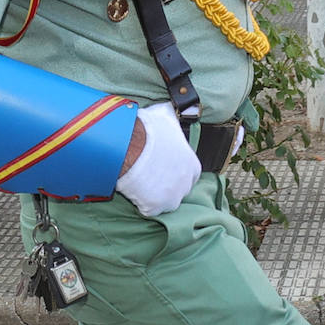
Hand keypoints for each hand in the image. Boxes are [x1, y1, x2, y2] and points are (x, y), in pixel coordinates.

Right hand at [116, 101, 200, 216]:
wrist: (131, 145)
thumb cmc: (148, 130)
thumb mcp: (168, 124)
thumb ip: (173, 130)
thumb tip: (171, 115)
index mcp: (193, 166)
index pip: (188, 176)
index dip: (173, 174)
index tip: (161, 170)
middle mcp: (187, 184)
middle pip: (177, 191)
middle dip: (165, 187)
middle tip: (148, 177)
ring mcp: (172, 198)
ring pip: (164, 203)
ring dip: (153, 197)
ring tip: (139, 184)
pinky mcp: (155, 207)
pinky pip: (147, 210)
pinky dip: (139, 203)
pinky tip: (132, 190)